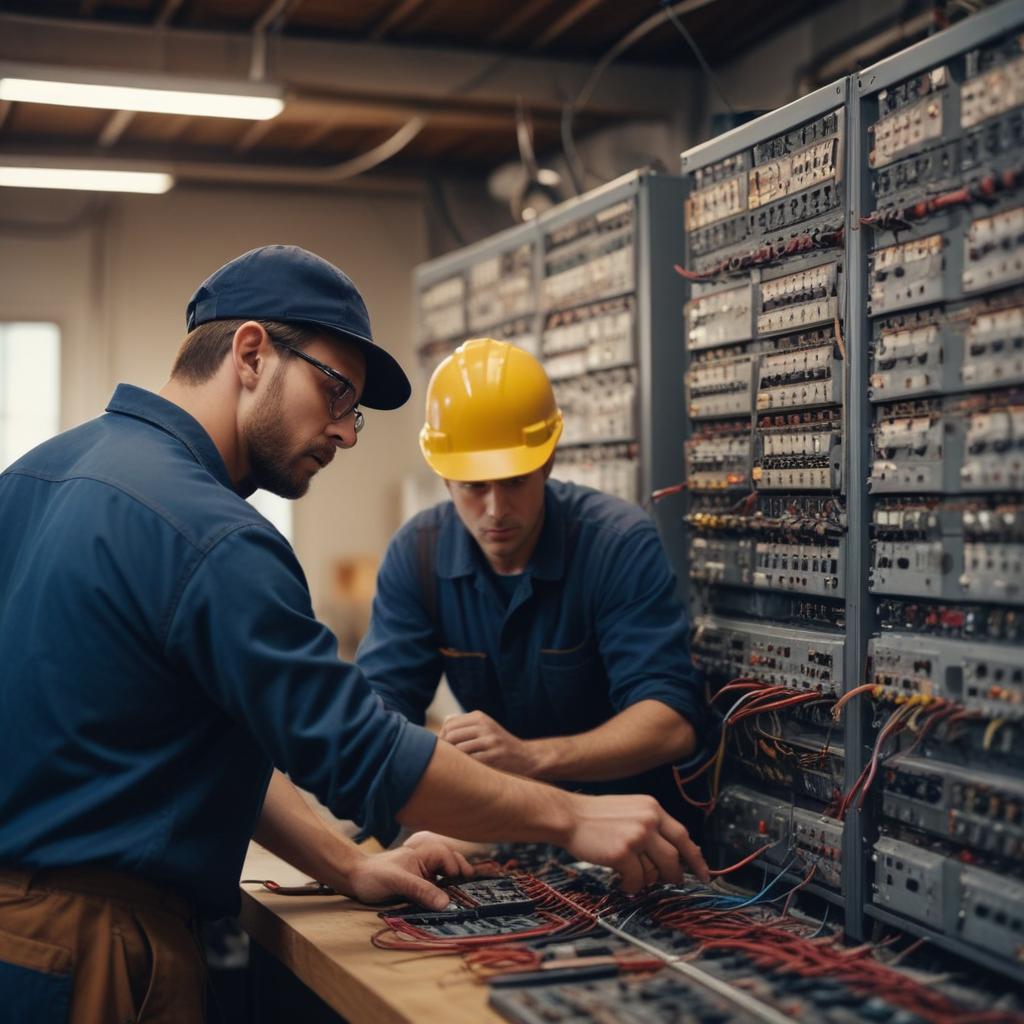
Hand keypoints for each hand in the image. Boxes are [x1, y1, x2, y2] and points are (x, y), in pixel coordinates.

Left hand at [340, 836, 473, 909]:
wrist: (353, 878)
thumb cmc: (374, 875)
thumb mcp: (399, 882)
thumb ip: (422, 890)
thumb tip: (446, 903)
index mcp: (423, 854)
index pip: (448, 857)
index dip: (457, 869)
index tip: (464, 885)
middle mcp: (425, 862)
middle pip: (451, 864)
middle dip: (461, 874)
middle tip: (470, 890)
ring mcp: (422, 874)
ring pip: (445, 876)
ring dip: (454, 885)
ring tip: (463, 898)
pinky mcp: (417, 887)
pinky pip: (435, 888)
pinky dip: (443, 894)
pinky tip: (447, 904)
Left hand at [439, 711, 538, 775]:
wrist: (526, 758)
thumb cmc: (499, 745)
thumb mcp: (485, 728)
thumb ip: (465, 725)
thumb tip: (443, 726)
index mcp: (480, 717)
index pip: (449, 724)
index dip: (441, 737)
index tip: (444, 749)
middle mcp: (485, 726)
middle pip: (451, 736)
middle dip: (445, 749)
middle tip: (448, 761)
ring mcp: (490, 741)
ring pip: (459, 749)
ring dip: (454, 760)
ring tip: (457, 767)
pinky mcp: (494, 756)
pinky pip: (470, 762)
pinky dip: (465, 767)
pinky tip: (467, 772)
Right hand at [562, 792, 709, 892]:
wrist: (567, 816)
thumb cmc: (594, 817)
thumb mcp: (629, 811)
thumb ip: (651, 828)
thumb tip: (670, 857)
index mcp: (652, 808)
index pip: (683, 836)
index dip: (695, 858)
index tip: (704, 873)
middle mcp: (648, 820)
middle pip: (673, 857)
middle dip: (672, 875)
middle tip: (669, 883)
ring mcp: (637, 836)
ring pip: (654, 871)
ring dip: (644, 880)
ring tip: (631, 876)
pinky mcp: (623, 852)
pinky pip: (636, 880)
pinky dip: (629, 885)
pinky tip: (620, 880)